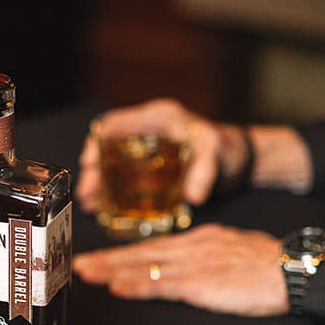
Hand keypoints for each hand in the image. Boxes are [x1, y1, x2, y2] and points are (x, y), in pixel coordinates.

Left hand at [73, 223, 289, 316]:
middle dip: (106, 260)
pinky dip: (137, 286)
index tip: (98, 258)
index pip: (150, 247)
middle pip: (139, 253)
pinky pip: (162, 285)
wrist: (294, 269)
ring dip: (111, 272)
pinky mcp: (202, 283)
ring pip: (144, 266)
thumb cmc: (268, 264)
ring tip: (85, 275)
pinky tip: (117, 288)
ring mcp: (194, 264)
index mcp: (197, 240)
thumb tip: (184, 264)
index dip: (121, 254)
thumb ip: (204, 255)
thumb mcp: (231, 250)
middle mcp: (190, 248)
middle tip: (77, 264)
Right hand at [75, 99, 250, 211]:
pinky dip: (111, 189)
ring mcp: (144, 148)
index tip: (88, 163)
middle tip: (86, 194)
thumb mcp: (217, 156)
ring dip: (98, 182)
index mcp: (157, 118)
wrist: (238, 159)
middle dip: (92, 170)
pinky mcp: (147, 165)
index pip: (114, 123)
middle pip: (106, 146)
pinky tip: (104, 206)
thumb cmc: (227, 150)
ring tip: (89, 204)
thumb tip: (193, 197)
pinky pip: (121, 174)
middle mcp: (146, 130)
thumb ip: (205, 173)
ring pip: (110, 162)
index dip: (96, 142)